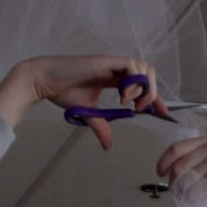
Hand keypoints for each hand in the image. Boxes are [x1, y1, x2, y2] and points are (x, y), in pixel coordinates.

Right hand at [0, 55, 168, 150]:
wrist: (45, 81)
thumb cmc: (63, 92)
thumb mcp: (88, 114)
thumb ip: (101, 127)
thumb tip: (108, 145)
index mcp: (114, 78)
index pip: (143, 84)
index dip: (155, 98)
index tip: (162, 113)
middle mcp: (117, 68)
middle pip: (149, 73)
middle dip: (153, 93)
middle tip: (141, 110)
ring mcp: (113, 63)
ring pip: (144, 68)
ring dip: (143, 88)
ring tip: (129, 103)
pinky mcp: (106, 61)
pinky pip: (132, 66)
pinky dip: (132, 82)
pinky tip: (121, 96)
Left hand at [156, 137, 206, 206]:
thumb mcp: (203, 166)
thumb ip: (187, 161)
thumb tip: (165, 168)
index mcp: (206, 141)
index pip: (176, 148)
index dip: (164, 162)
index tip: (160, 173)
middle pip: (177, 166)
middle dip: (174, 183)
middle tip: (179, 192)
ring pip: (182, 179)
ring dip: (182, 192)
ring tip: (192, 196)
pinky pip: (191, 189)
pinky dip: (192, 198)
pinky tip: (200, 199)